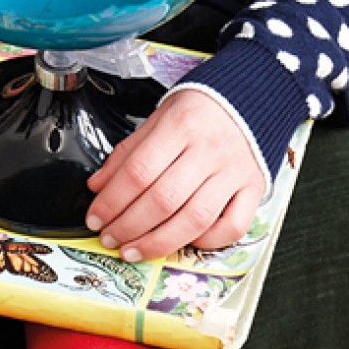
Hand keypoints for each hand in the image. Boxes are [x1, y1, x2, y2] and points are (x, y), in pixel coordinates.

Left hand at [85, 89, 265, 261]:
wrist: (251, 97)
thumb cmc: (201, 110)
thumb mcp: (158, 118)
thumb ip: (128, 153)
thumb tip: (98, 186)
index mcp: (180, 125)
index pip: (138, 172)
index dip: (112, 202)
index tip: (96, 219)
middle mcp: (209, 149)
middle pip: (163, 200)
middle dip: (129, 227)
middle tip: (110, 239)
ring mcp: (233, 172)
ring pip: (194, 220)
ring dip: (158, 242)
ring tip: (135, 251)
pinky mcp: (253, 189)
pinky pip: (233, 226)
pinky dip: (208, 241)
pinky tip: (185, 241)